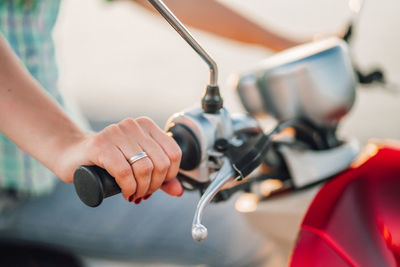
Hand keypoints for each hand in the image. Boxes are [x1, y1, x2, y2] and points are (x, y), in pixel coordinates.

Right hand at [54, 117, 182, 201]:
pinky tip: (125, 192)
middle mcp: (133, 125)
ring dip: (142, 189)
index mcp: (146, 125)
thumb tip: (179, 191)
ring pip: (145, 168)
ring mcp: (116, 133)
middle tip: (143, 193)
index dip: (169, 175)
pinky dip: (129, 188)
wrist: (73, 155)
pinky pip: (125, 172)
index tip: (156, 184)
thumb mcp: (138, 166)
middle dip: (154, 185)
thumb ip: (160, 176)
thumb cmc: (108, 161)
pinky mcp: (100, 145)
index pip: (173, 153)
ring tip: (134, 194)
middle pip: (161, 163)